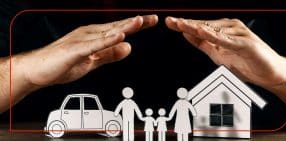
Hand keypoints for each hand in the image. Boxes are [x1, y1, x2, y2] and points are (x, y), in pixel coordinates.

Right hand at [16, 15, 157, 86]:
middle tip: (153, 18)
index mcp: (94, 37)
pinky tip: (119, 36)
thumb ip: (110, 54)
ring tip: (140, 22)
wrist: (38, 70)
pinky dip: (107, 41)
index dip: (135, 25)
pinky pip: (94, 45)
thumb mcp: (93, 61)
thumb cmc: (62, 63)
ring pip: (107, 33)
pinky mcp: (75, 50)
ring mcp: (82, 41)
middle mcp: (89, 34)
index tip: (151, 21)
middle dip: (135, 23)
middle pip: (116, 27)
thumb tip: (128, 47)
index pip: (119, 29)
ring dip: (124, 27)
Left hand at [165, 17, 285, 88]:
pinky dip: (215, 36)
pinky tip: (203, 32)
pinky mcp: (246, 43)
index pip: (199, 27)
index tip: (169, 22)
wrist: (268, 73)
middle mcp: (229, 28)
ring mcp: (238, 34)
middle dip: (186, 23)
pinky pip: (228, 40)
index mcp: (221, 31)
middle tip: (170, 21)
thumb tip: (186, 34)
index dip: (184, 24)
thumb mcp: (217, 54)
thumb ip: (202, 43)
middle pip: (203, 25)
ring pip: (213, 30)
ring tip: (182, 24)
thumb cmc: (244, 62)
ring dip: (197, 27)